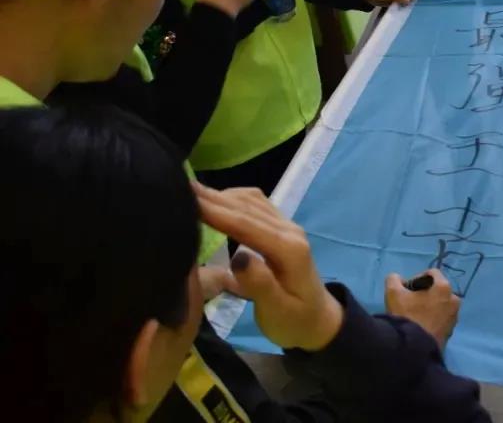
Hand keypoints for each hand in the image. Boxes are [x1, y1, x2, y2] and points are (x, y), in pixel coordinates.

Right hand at [193, 183, 343, 351]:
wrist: (319, 322)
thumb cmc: (294, 322)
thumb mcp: (278, 311)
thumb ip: (260, 285)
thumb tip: (238, 258)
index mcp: (289, 250)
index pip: (247, 225)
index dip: (216, 211)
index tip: (186, 200)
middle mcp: (290, 231)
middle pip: (247, 207)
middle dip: (211, 197)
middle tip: (175, 187)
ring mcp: (287, 227)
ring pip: (252, 201)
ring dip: (221, 195)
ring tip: (187, 192)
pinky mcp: (281, 228)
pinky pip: (256, 205)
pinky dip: (232, 199)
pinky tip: (212, 201)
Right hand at [384, 269, 460, 348]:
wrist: (414, 351)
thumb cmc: (406, 316)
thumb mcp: (393, 293)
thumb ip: (394, 279)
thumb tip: (397, 279)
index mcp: (444, 288)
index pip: (431, 274)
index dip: (416, 278)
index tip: (405, 288)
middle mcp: (454, 300)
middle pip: (437, 290)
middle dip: (423, 293)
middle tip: (408, 301)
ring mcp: (454, 317)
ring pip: (439, 305)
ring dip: (427, 306)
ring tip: (413, 314)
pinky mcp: (450, 331)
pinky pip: (440, 318)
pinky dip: (431, 318)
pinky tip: (419, 324)